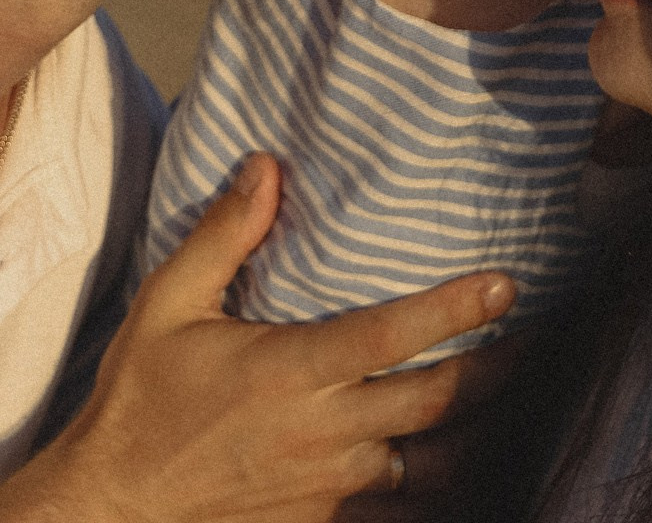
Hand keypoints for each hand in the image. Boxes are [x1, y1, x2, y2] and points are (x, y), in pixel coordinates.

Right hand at [0, 156, 516, 522]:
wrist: (115, 505)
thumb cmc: (139, 398)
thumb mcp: (167, 304)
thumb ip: (224, 235)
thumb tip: (266, 166)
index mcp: (290, 370)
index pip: (392, 335)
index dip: (456, 309)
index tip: (506, 283)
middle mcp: (322, 430)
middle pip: (437, 398)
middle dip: (497, 365)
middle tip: (536, 332)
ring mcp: (329, 482)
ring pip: (432, 455)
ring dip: (478, 424)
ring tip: (515, 390)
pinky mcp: (325, 519)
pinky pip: (400, 497)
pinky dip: (437, 474)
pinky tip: (460, 453)